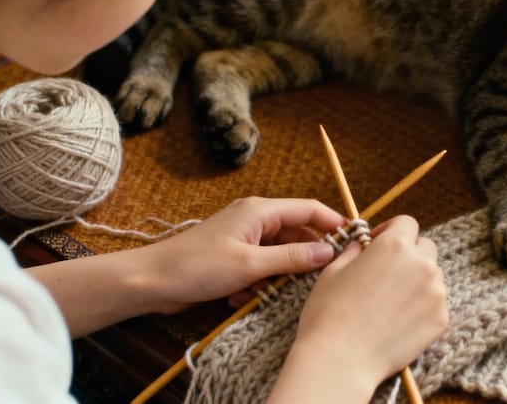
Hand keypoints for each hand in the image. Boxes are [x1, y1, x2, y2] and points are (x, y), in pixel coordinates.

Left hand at [143, 197, 346, 312]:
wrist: (151, 282)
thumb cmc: (196, 267)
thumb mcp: (250, 265)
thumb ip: (292, 259)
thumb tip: (329, 253)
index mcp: (261, 211)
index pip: (310, 209)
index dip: (334, 224)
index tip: (355, 242)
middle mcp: (255, 220)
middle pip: (297, 235)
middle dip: (302, 261)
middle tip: (311, 282)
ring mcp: (244, 238)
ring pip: (280, 256)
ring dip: (276, 277)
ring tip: (260, 292)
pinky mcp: (235, 257)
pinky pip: (261, 268)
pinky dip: (258, 284)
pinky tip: (241, 297)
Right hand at [268, 215, 448, 402]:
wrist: (340, 360)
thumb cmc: (329, 313)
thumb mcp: (334, 270)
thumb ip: (355, 250)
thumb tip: (363, 245)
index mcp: (394, 244)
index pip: (407, 223)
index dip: (392, 230)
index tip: (380, 243)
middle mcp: (421, 263)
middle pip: (425, 247)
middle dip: (410, 254)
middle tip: (388, 272)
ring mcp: (436, 292)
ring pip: (433, 276)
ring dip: (418, 280)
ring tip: (392, 301)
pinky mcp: (441, 318)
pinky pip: (436, 304)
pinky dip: (422, 307)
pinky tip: (399, 321)